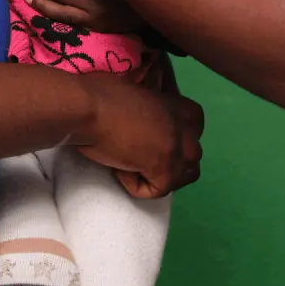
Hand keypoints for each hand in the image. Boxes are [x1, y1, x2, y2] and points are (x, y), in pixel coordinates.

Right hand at [72, 74, 203, 198]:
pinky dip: (135, 186)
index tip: (150, 139)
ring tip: (133, 167)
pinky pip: (157, 191)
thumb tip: (141, 119)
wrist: (88, 107)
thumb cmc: (100, 94)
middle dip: (171, 161)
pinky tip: (118, 169)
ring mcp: (178, 149)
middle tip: (140, 158)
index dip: (175, 138)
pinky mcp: (165, 169)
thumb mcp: (136, 94)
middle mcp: (185, 127)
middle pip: (192, 156)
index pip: (196, 128)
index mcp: (178, 105)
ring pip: (183, 176)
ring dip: (161, 177)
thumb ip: (150, 108)